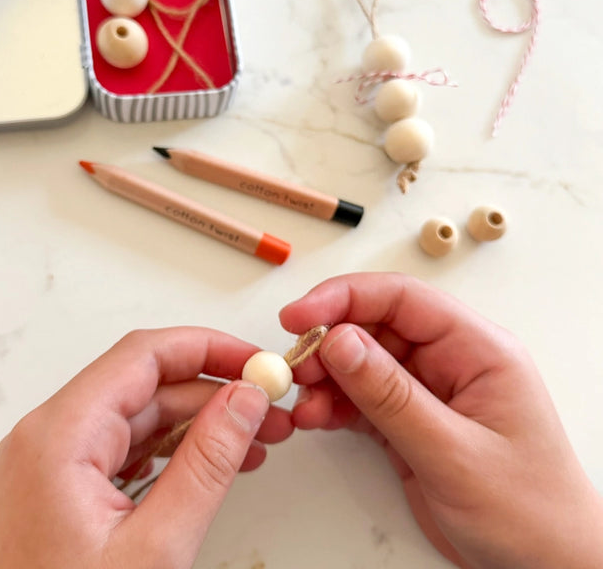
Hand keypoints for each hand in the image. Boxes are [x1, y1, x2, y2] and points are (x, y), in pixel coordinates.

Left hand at [0, 327, 292, 568]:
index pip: (144, 356)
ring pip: (138, 417)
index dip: (207, 349)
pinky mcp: (60, 488)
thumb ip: (206, 464)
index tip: (256, 361)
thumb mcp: (154, 547)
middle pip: (145, 385)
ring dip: (198, 424)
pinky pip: (124, 449)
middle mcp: (48, 436)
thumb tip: (244, 400)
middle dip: (213, 393)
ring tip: (254, 442)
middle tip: (269, 410)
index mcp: (59, 434)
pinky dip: (171, 451)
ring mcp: (51, 462)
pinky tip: (211, 465)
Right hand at [280, 273, 602, 568]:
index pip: (402, 298)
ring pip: (360, 361)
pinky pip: (360, 397)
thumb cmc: (529, 511)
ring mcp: (426, 390)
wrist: (545, 567)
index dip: (345, 297)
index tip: (301, 314)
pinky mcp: (408, 419)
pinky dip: (332, 404)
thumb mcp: (454, 452)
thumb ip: (392, 395)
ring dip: (325, 376)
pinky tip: (316, 417)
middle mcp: (448, 360)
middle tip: (294, 365)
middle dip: (327, 340)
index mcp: (476, 348)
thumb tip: (340, 341)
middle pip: (374, 325)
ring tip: (303, 400)